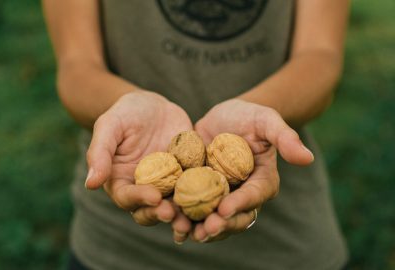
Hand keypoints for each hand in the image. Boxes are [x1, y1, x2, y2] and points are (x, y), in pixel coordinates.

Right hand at [84, 90, 192, 226]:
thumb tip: (91, 183)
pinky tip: (217, 195)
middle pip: (151, 209)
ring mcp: (168, 183)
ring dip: (186, 213)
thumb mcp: (110, 126)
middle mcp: (145, 187)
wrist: (153, 105)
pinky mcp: (188, 175)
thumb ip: (99, 152)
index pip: (127, 197)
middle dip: (163, 214)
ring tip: (198, 214)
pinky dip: (205, 194)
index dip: (139, 200)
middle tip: (175, 214)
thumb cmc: (126, 113)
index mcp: (122, 181)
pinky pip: (196, 187)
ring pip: (176, 205)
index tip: (153, 197)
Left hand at [190, 99, 313, 242]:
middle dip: (220, 225)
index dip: (241, 204)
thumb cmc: (250, 116)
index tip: (225, 209)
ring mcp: (220, 194)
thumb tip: (308, 158)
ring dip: (198, 227)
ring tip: (183, 230)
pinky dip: (182, 215)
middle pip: (234, 216)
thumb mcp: (267, 120)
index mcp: (261, 181)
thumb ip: (285, 137)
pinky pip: (193, 207)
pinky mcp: (199, 190)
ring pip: (212, 217)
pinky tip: (170, 219)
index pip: (253, 196)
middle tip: (205, 229)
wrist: (224, 116)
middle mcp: (241, 193)